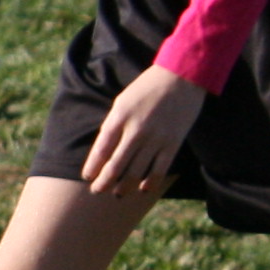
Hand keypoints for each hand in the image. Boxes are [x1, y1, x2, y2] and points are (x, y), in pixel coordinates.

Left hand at [79, 63, 204, 197]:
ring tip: (117, 193)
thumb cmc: (147, 88)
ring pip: (135, 172)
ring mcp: (155, 138)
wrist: (181, 76)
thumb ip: (113, 125)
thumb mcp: (123, 101)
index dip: (92, 168)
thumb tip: (103, 152)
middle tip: (97, 191)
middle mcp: (136, 130)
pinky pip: (159, 170)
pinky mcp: (173, 143)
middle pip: (115, 166)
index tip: (88, 177)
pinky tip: (142, 189)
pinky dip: (149, 183)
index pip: (101, 151)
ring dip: (123, 187)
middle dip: (104, 183)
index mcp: (120, 117)